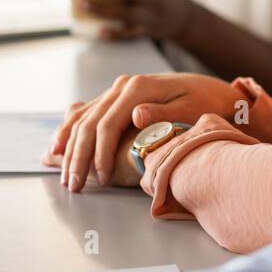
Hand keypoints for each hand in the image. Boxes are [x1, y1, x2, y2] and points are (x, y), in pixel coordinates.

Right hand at [41, 72, 242, 190]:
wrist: (213, 91)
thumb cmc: (205, 104)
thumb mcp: (190, 109)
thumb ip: (162, 114)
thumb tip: (136, 116)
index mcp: (137, 87)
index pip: (107, 124)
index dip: (99, 153)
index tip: (101, 178)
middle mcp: (123, 86)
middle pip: (89, 123)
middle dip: (78, 157)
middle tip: (72, 185)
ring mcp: (118, 90)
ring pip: (83, 118)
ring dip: (69, 147)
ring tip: (62, 173)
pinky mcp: (117, 98)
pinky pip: (87, 115)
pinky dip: (71, 132)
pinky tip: (59, 148)